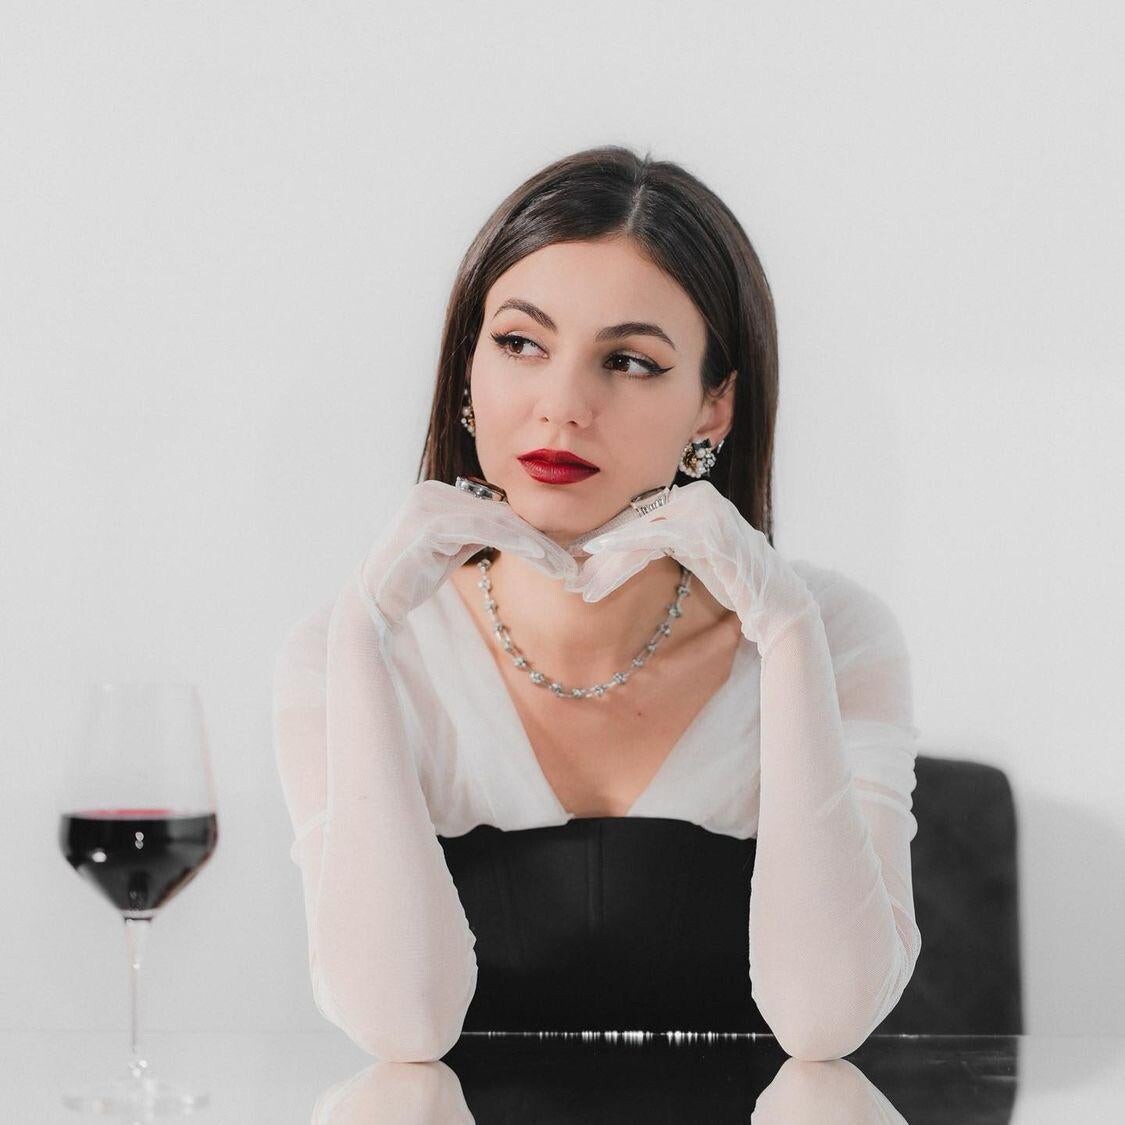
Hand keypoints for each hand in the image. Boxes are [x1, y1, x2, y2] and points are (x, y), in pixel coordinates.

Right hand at [361, 480, 580, 629]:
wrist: (374, 599)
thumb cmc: (411, 578)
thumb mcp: (452, 550)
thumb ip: (478, 534)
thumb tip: (516, 531)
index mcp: (439, 494)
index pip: (496, 510)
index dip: (531, 532)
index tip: (560, 555)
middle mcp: (433, 491)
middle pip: (500, 513)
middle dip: (538, 540)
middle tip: (570, 563)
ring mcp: (429, 503)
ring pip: (497, 520)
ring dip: (534, 544)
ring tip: (562, 566)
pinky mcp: (428, 522)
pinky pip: (482, 529)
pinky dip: (515, 542)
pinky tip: (539, 557)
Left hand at [571, 480, 817, 652]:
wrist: (776, 600)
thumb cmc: (736, 580)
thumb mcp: (694, 554)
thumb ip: (665, 540)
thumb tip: (620, 546)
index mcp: (694, 498)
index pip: (642, 517)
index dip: (610, 541)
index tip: (582, 563)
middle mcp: (698, 495)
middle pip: (638, 523)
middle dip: (605, 554)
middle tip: (576, 580)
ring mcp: (703, 509)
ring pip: (642, 532)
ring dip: (610, 561)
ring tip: (585, 585)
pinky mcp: (705, 529)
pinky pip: (657, 538)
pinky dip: (627, 549)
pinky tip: (604, 558)